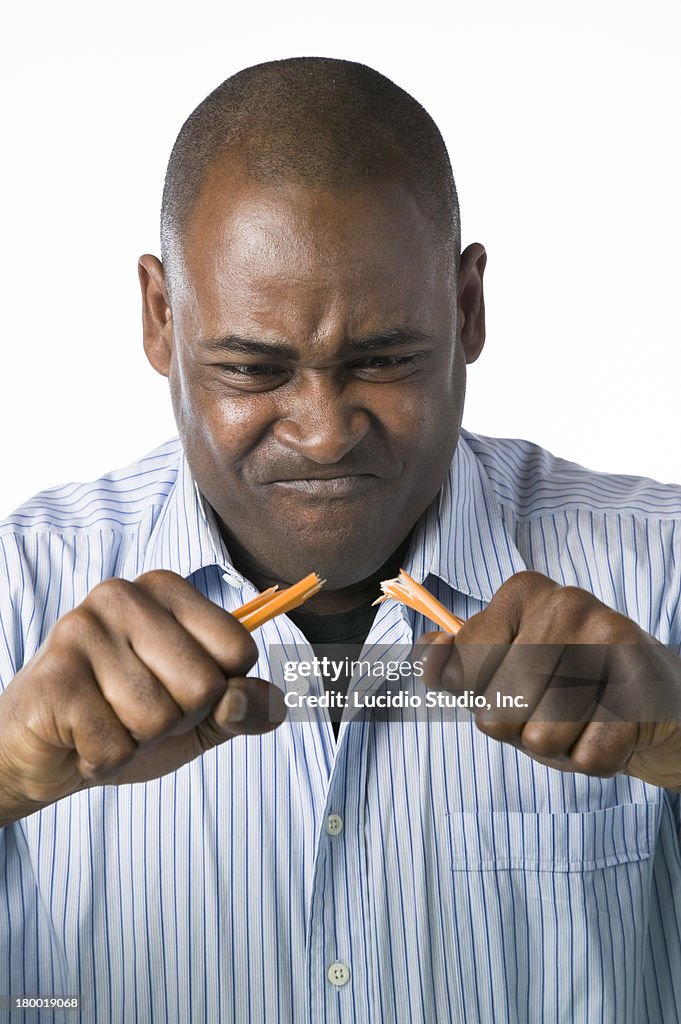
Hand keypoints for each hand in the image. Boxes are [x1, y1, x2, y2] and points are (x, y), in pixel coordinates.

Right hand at [0, 570, 284, 822]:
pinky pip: (115, 745)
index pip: (238, 650)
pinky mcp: (53, 677)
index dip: (218, 693)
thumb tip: (258, 703)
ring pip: (158, 718)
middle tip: (135, 712)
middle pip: (204, 685)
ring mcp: (82, 630)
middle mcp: (123, 595)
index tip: (178, 690)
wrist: (41, 754)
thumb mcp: (201, 716)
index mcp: (166, 590)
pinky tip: (80, 741)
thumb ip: (245, 706)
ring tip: (106, 722)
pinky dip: (103, 761)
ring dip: (137, 742)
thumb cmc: (125, 722)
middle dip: (178, 720)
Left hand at [418, 571, 680, 790]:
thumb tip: (426, 651)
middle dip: (519, 728)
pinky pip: (587, 758)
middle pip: (495, 713)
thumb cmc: (567, 682)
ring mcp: (608, 640)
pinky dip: (593, 760)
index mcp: (524, 591)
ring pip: (539, 738)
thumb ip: (457, 662)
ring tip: (582, 717)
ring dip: (556, 746)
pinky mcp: (643, 687)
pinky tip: (611, 730)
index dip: (483, 696)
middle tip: (555, 706)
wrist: (656, 697)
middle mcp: (566, 603)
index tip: (518, 680)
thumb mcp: (505, 666)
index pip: (463, 669)